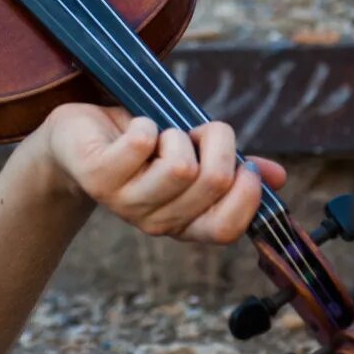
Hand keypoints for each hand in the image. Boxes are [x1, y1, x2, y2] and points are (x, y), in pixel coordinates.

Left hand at [33, 102, 285, 244]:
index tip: (242, 164)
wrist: (77, 140)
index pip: (227, 229)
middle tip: (196, 133)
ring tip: (162, 133)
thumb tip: (277, 177)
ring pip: (180, 167)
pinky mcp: (98, 177)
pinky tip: (135, 128)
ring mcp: (125, 203)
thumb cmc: (139, 146)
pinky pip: (142, 145)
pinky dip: (147, 124)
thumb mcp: (191, 155)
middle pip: (212, 184)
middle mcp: (156, 222)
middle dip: (216, 143)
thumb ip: (232, 168)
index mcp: (185, 222)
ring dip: (177, 135)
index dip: (246, 194)